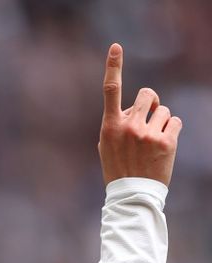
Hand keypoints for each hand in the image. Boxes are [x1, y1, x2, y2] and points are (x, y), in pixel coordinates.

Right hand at [98, 43, 181, 185]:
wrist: (132, 193)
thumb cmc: (118, 167)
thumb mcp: (107, 145)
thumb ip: (117, 123)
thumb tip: (133, 108)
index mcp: (110, 126)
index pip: (111, 90)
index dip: (113, 66)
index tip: (115, 47)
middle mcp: (128, 126)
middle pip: (147, 94)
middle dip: (151, 102)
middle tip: (148, 119)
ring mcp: (147, 133)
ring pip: (163, 109)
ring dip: (161, 120)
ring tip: (153, 141)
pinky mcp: (165, 141)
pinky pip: (175, 121)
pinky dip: (172, 130)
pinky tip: (164, 145)